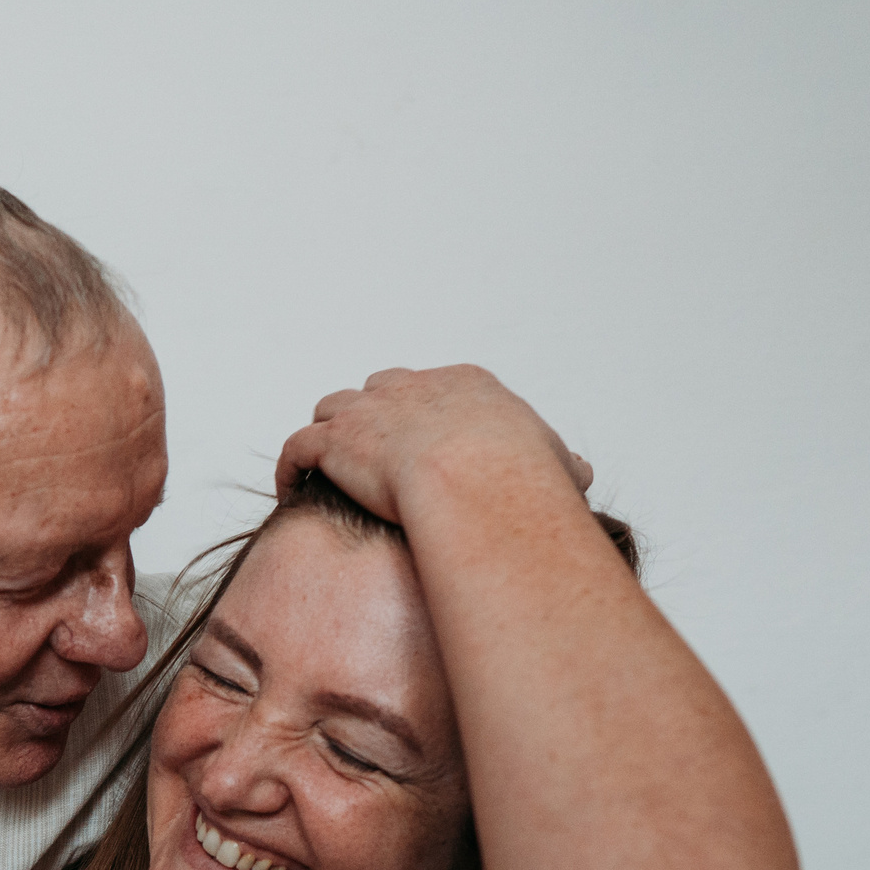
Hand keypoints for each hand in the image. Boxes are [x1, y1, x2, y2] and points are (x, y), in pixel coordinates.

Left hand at [274, 365, 593, 528]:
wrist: (474, 479)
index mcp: (464, 385)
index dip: (423, 415)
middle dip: (374, 415)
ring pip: (334, 407)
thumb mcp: (554, 463)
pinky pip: (298, 445)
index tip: (421, 443)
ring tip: (324, 462)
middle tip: (368, 450)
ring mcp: (368, 410)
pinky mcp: (335, 440)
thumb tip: (579, 473)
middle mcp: (411, 387)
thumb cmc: (519, 477)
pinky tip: (289, 484)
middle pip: (381, 388)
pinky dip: (291, 463)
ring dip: (329, 432)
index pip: (437, 389)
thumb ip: (561, 464)